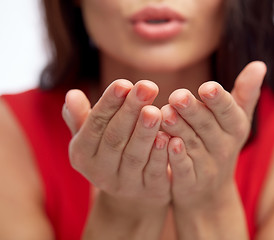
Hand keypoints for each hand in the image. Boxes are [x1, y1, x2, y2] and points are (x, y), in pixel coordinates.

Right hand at [62, 80, 170, 237]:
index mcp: (82, 154)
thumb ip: (82, 117)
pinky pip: (154, 173)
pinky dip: (161, 155)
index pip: (95, 125)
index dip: (109, 103)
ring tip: (156, 110)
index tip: (124, 83)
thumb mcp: (93, 136)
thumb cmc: (112, 150)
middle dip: (130, 111)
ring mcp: (125, 185)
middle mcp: (100, 173)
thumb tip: (71, 94)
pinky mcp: (149, 192)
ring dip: (145, 133)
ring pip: (134, 156)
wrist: (132, 190)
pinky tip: (170, 137)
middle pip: (115, 139)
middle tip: (147, 87)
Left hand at [161, 61, 265, 238]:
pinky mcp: (190, 183)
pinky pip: (183, 170)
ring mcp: (207, 167)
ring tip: (165, 113)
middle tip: (177, 96)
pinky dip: (175, 157)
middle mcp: (223, 148)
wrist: (210, 193)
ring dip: (179, 129)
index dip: (219, 100)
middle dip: (193, 111)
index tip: (207, 87)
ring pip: (193, 145)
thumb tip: (259, 64)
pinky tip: (164, 142)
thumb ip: (245, 93)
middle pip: (208, 127)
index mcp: (234, 128)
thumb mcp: (236, 122)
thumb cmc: (220, 145)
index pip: (229, 112)